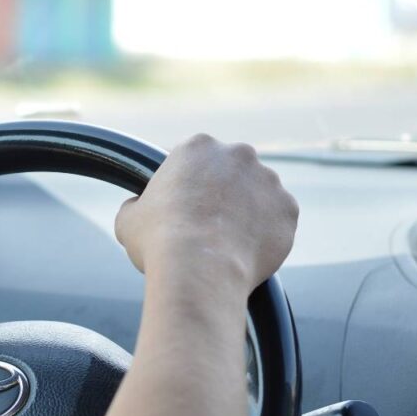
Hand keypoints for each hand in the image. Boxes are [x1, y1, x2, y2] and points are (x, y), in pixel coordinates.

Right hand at [114, 134, 297, 291]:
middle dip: (223, 192)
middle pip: (231, 171)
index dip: (187, 183)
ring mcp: (268, 180)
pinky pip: (278, 220)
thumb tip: (136, 209)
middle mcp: (238, 154)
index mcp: (198, 146)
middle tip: (207, 223)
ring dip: (248, 211)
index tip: (183, 204)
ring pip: (258, 194)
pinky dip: (267, 233)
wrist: (199, 269)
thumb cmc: (159, 241)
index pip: (194, 158)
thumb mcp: (128, 218)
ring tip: (229, 243)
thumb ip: (136, 205)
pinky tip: (247, 251)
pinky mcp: (288, 209)